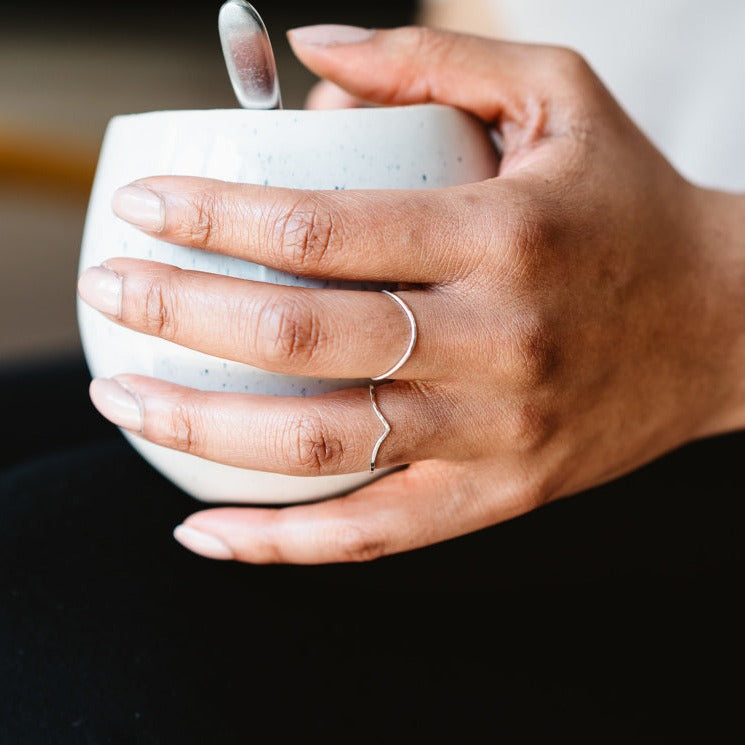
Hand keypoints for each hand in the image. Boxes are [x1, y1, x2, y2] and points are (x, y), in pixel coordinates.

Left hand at [77, 25, 744, 563]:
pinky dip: (278, 542)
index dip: (214, 217)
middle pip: (301, 339)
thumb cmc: (632, 205)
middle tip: (108, 296)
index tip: (146, 211)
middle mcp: (495, 340)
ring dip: (200, 431)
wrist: (726, 324)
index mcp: (502, 234)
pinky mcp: (498, 495)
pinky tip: (202, 530)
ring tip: (123, 398)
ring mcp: (494, 432)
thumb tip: (309, 48)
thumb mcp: (557, 98)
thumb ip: (430, 60)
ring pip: (322, 446)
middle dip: (179, 315)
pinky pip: (371, 535)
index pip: (320, 228)